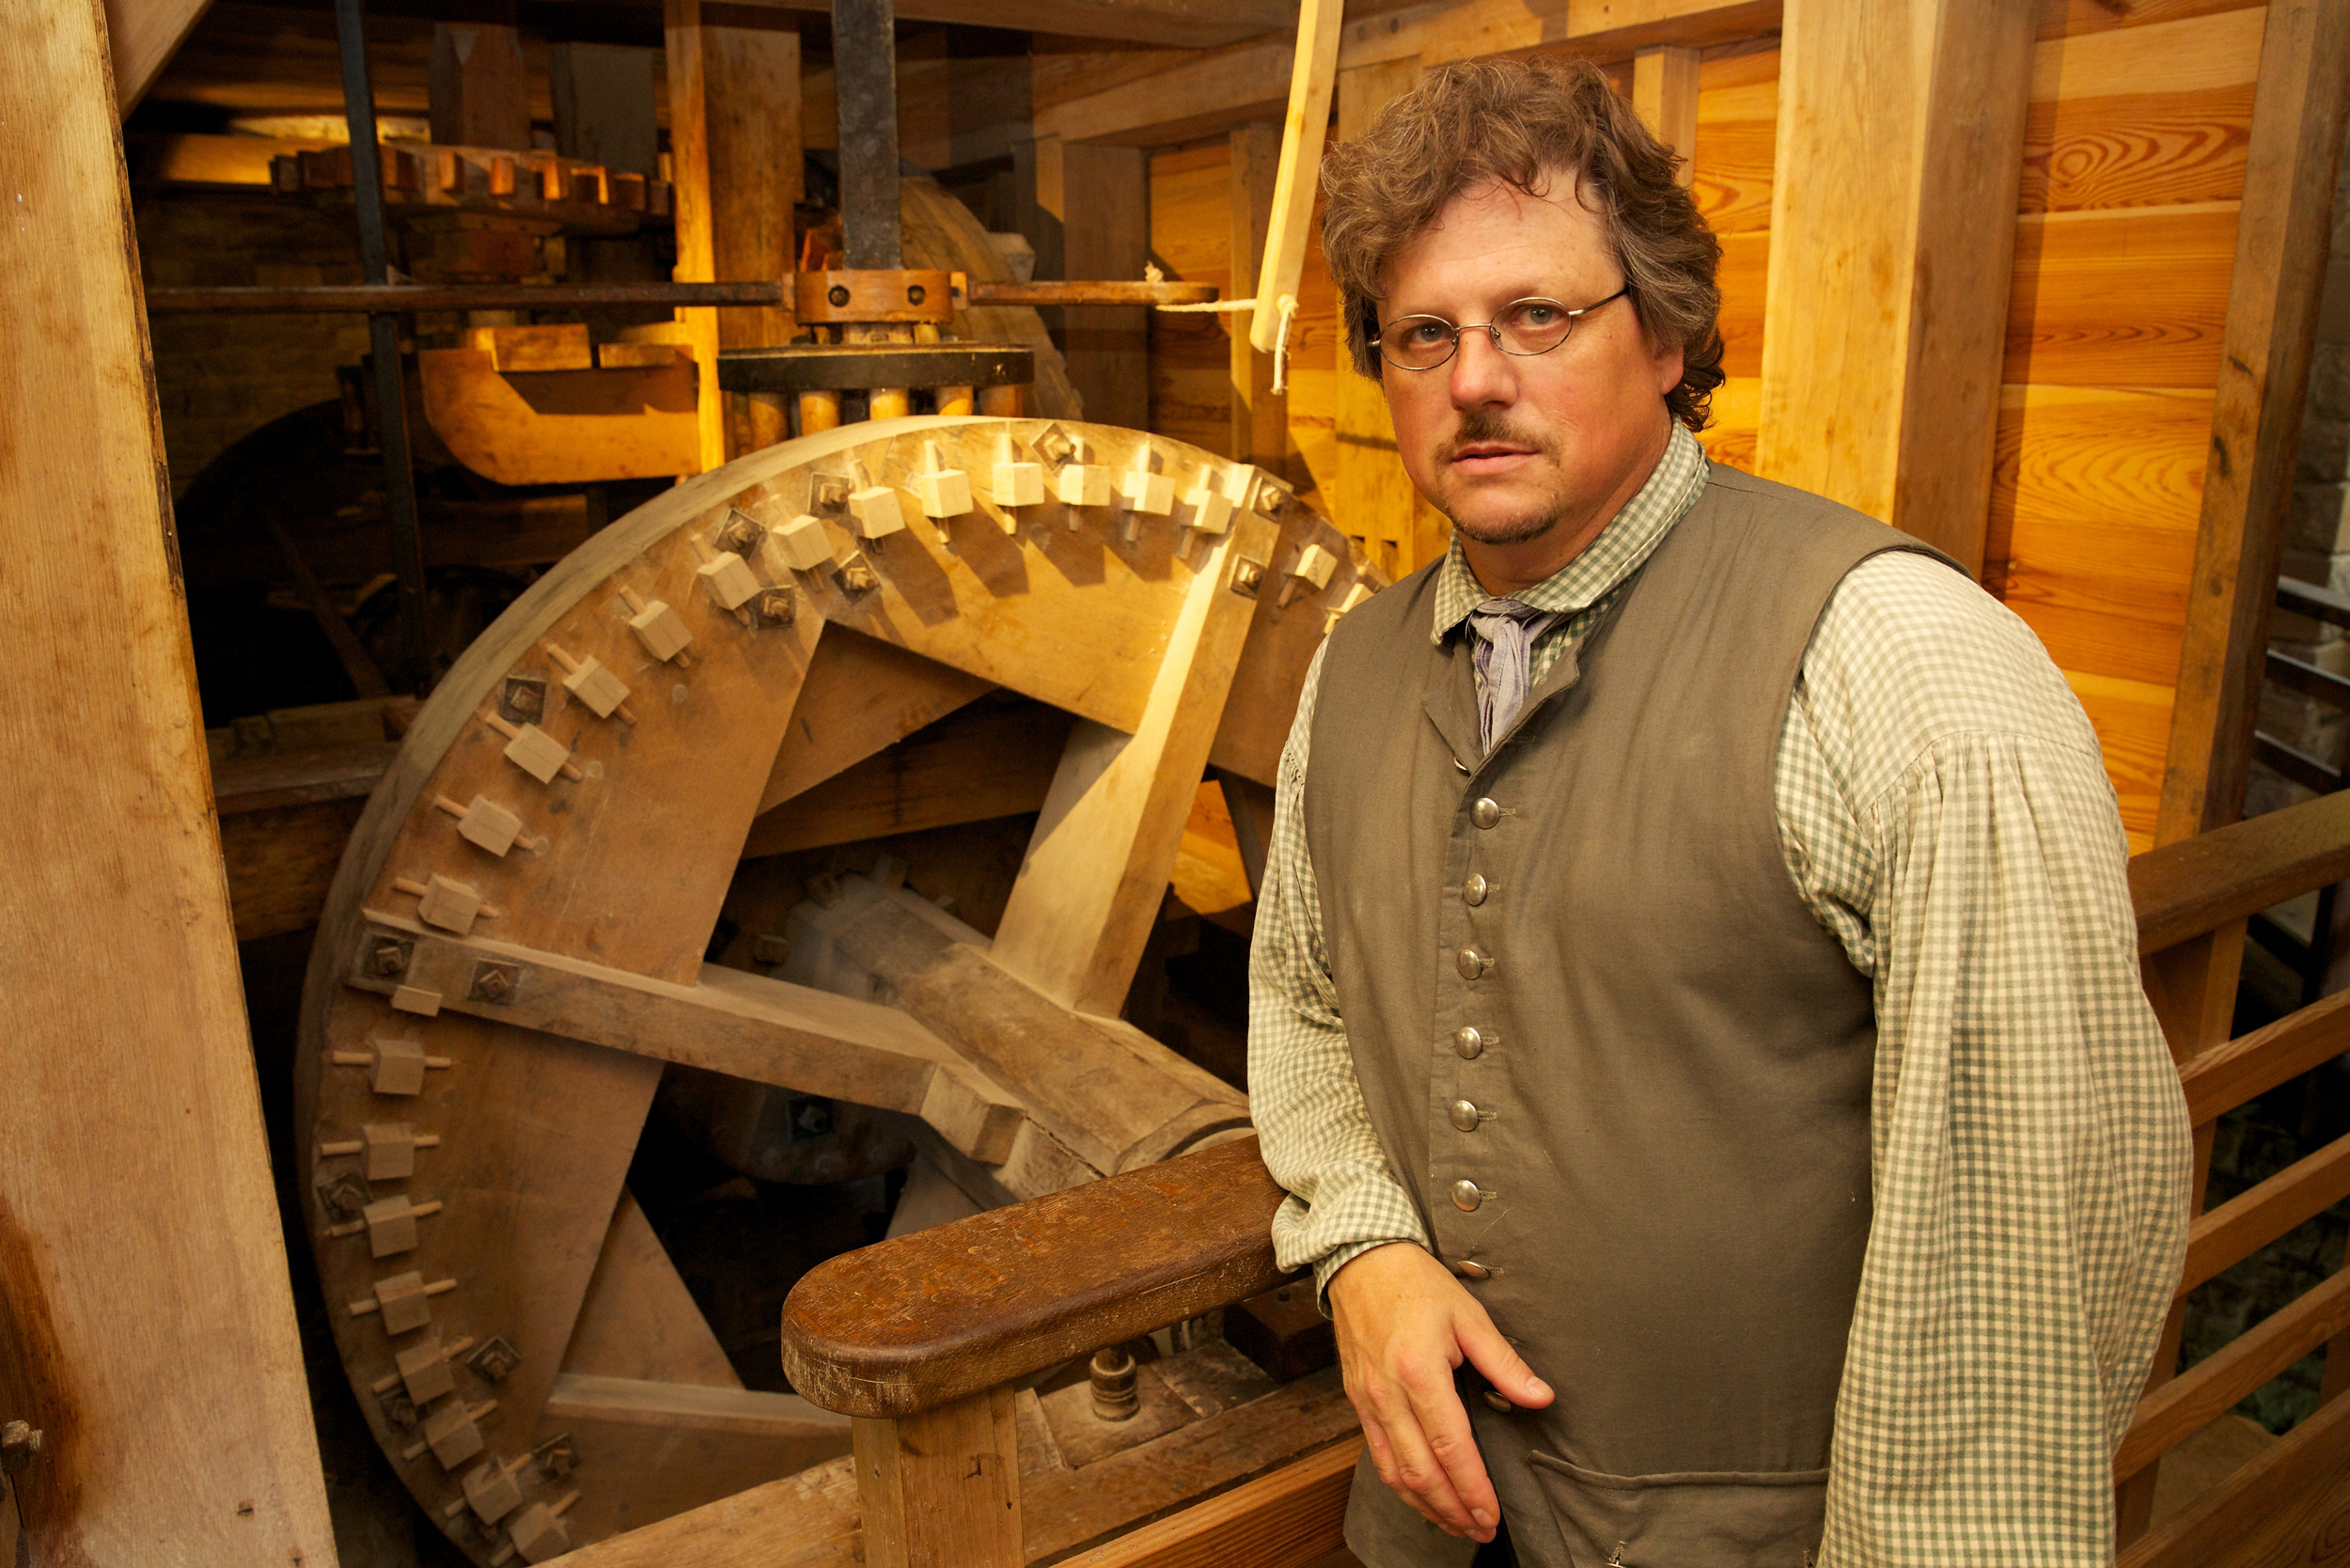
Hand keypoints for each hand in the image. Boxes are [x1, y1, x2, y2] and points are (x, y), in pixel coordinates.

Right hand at [1326, 1241, 1552, 1543]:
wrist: (1360, 1260)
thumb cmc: (1415, 1283)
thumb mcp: (1469, 1315)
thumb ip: (1505, 1363)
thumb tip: (1541, 1397)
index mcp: (1419, 1370)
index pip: (1450, 1446)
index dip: (1473, 1488)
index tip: (1492, 1514)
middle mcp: (1388, 1392)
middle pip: (1420, 1471)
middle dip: (1453, 1510)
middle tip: (1481, 1529)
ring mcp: (1368, 1399)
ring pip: (1394, 1472)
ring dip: (1426, 1506)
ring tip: (1456, 1525)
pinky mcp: (1357, 1400)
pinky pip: (1377, 1455)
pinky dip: (1400, 1484)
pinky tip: (1421, 1496)